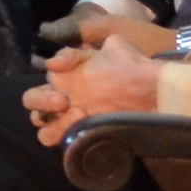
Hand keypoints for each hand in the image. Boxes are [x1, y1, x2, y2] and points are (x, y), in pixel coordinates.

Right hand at [23, 35, 163, 146]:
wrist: (159, 92)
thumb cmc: (135, 69)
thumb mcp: (112, 48)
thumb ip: (78, 52)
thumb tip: (51, 64)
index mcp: (68, 78)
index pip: (43, 80)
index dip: (49, 77)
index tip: (62, 75)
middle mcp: (67, 100)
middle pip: (32, 103)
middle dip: (41, 101)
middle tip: (64, 101)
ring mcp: (74, 120)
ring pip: (42, 127)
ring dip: (52, 122)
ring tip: (77, 116)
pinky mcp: (85, 137)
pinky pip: (63, 142)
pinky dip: (63, 136)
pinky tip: (82, 127)